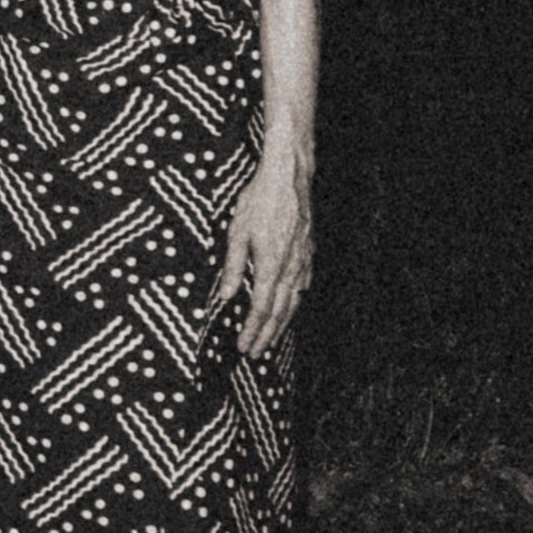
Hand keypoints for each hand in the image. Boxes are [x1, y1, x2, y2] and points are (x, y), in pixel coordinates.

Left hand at [213, 153, 311, 354]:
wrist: (289, 179)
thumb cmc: (259, 201)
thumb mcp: (236, 232)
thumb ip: (232, 266)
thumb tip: (224, 297)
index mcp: (270, 265)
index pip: (260, 308)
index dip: (252, 330)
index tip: (243, 346)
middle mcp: (290, 268)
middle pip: (279, 312)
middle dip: (266, 335)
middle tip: (254, 353)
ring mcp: (302, 261)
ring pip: (293, 302)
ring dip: (280, 324)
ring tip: (270, 340)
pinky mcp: (308, 253)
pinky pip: (302, 285)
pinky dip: (294, 303)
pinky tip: (290, 307)